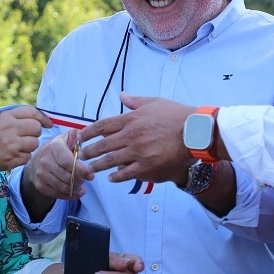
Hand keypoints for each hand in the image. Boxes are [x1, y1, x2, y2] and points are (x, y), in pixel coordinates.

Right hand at [0, 106, 52, 170]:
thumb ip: (19, 115)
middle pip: (36, 128)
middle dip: (35, 131)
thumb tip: (45, 119)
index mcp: (6, 117)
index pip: (32, 112)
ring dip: (30, 144)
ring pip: (35, 143)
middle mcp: (8, 130)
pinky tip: (14, 153)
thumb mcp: (0, 117)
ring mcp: (10, 146)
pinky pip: (29, 156)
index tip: (48, 123)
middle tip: (27, 134)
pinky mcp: (12, 159)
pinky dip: (24, 155)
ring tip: (19, 144)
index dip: (43, 118)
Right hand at [23, 129, 93, 200]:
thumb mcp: (66, 138)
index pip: (68, 162)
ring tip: (81, 184)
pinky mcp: (39, 185)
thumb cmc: (58, 148)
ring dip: (75, 188)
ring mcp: (41, 174)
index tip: (91, 175)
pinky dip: (70, 196)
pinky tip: (77, 191)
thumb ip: (77, 136)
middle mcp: (45, 161)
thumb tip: (85, 134)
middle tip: (86, 179)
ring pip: (63, 187)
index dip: (81, 170)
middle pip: (66, 177)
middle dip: (80, 180)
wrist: (38, 160)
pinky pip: (57, 194)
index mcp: (54, 147)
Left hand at [79, 93, 194, 182]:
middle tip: (80, 156)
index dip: (87, 132)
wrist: (194, 131)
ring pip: (110, 160)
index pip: (102, 126)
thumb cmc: (176, 115)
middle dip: (88, 151)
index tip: (79, 137)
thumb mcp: (154, 103)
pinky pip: (126, 173)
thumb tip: (122, 95)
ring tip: (90, 169)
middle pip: (102, 145)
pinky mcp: (147, 166)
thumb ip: (135, 101)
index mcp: (131, 119)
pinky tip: (111, 178)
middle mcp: (131, 135)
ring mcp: (138, 152)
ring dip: (97, 165)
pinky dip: (116, 176)